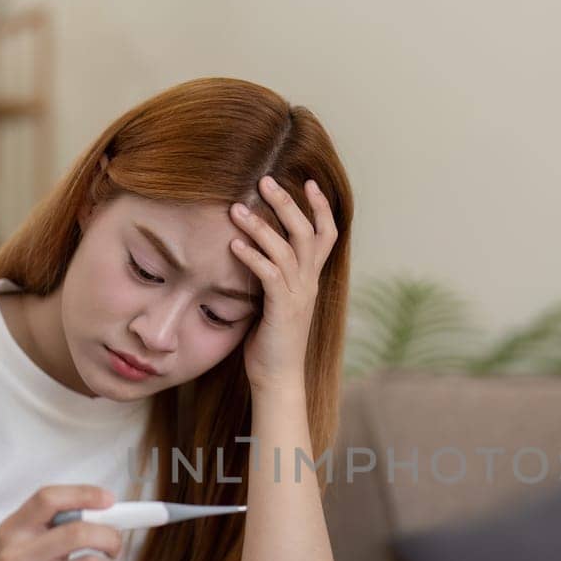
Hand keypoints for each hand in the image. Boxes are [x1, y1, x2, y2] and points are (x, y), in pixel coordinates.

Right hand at [0, 484, 124, 560]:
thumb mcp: (24, 540)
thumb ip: (57, 522)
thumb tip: (108, 509)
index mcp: (13, 530)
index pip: (48, 499)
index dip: (84, 494)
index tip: (109, 499)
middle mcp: (17, 557)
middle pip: (79, 533)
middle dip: (110, 537)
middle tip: (114, 546)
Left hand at [228, 174, 336, 392]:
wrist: (279, 380)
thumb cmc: (271, 343)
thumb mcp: (276, 303)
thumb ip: (273, 278)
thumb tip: (253, 254)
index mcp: (311, 280)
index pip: (326, 235)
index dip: (320, 208)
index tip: (308, 182)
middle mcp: (310, 284)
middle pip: (307, 233)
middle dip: (287, 203)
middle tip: (265, 180)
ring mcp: (298, 296)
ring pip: (287, 250)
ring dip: (261, 226)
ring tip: (237, 209)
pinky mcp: (282, 309)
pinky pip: (269, 275)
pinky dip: (252, 256)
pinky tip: (234, 244)